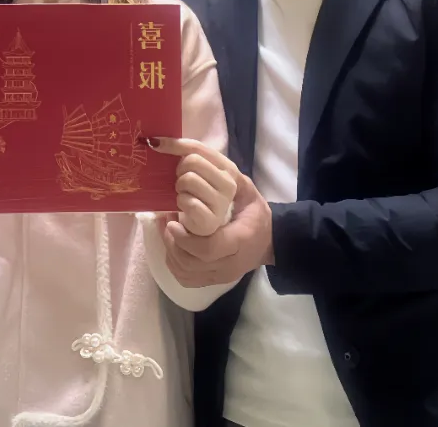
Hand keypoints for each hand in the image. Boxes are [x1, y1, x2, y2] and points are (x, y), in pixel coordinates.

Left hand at [147, 137, 238, 235]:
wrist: (201, 227)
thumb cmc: (196, 195)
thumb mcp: (195, 172)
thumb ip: (183, 154)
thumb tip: (153, 141)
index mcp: (227, 168)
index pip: (198, 147)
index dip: (174, 143)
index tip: (154, 143)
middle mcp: (229, 184)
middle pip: (192, 161)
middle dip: (180, 171)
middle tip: (180, 182)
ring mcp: (222, 203)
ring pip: (189, 179)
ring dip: (180, 188)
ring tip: (184, 195)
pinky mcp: (211, 221)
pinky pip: (188, 201)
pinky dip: (181, 202)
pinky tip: (185, 208)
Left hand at [158, 171, 272, 287]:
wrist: (269, 242)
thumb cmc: (255, 212)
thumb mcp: (247, 190)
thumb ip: (227, 178)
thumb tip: (194, 156)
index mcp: (242, 239)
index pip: (209, 247)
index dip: (186, 238)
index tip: (174, 220)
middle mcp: (231, 264)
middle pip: (192, 262)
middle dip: (173, 242)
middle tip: (167, 221)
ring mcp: (221, 276)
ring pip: (186, 272)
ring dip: (171, 250)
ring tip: (168, 228)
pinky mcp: (212, 282)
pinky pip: (185, 278)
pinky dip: (173, 262)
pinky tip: (173, 244)